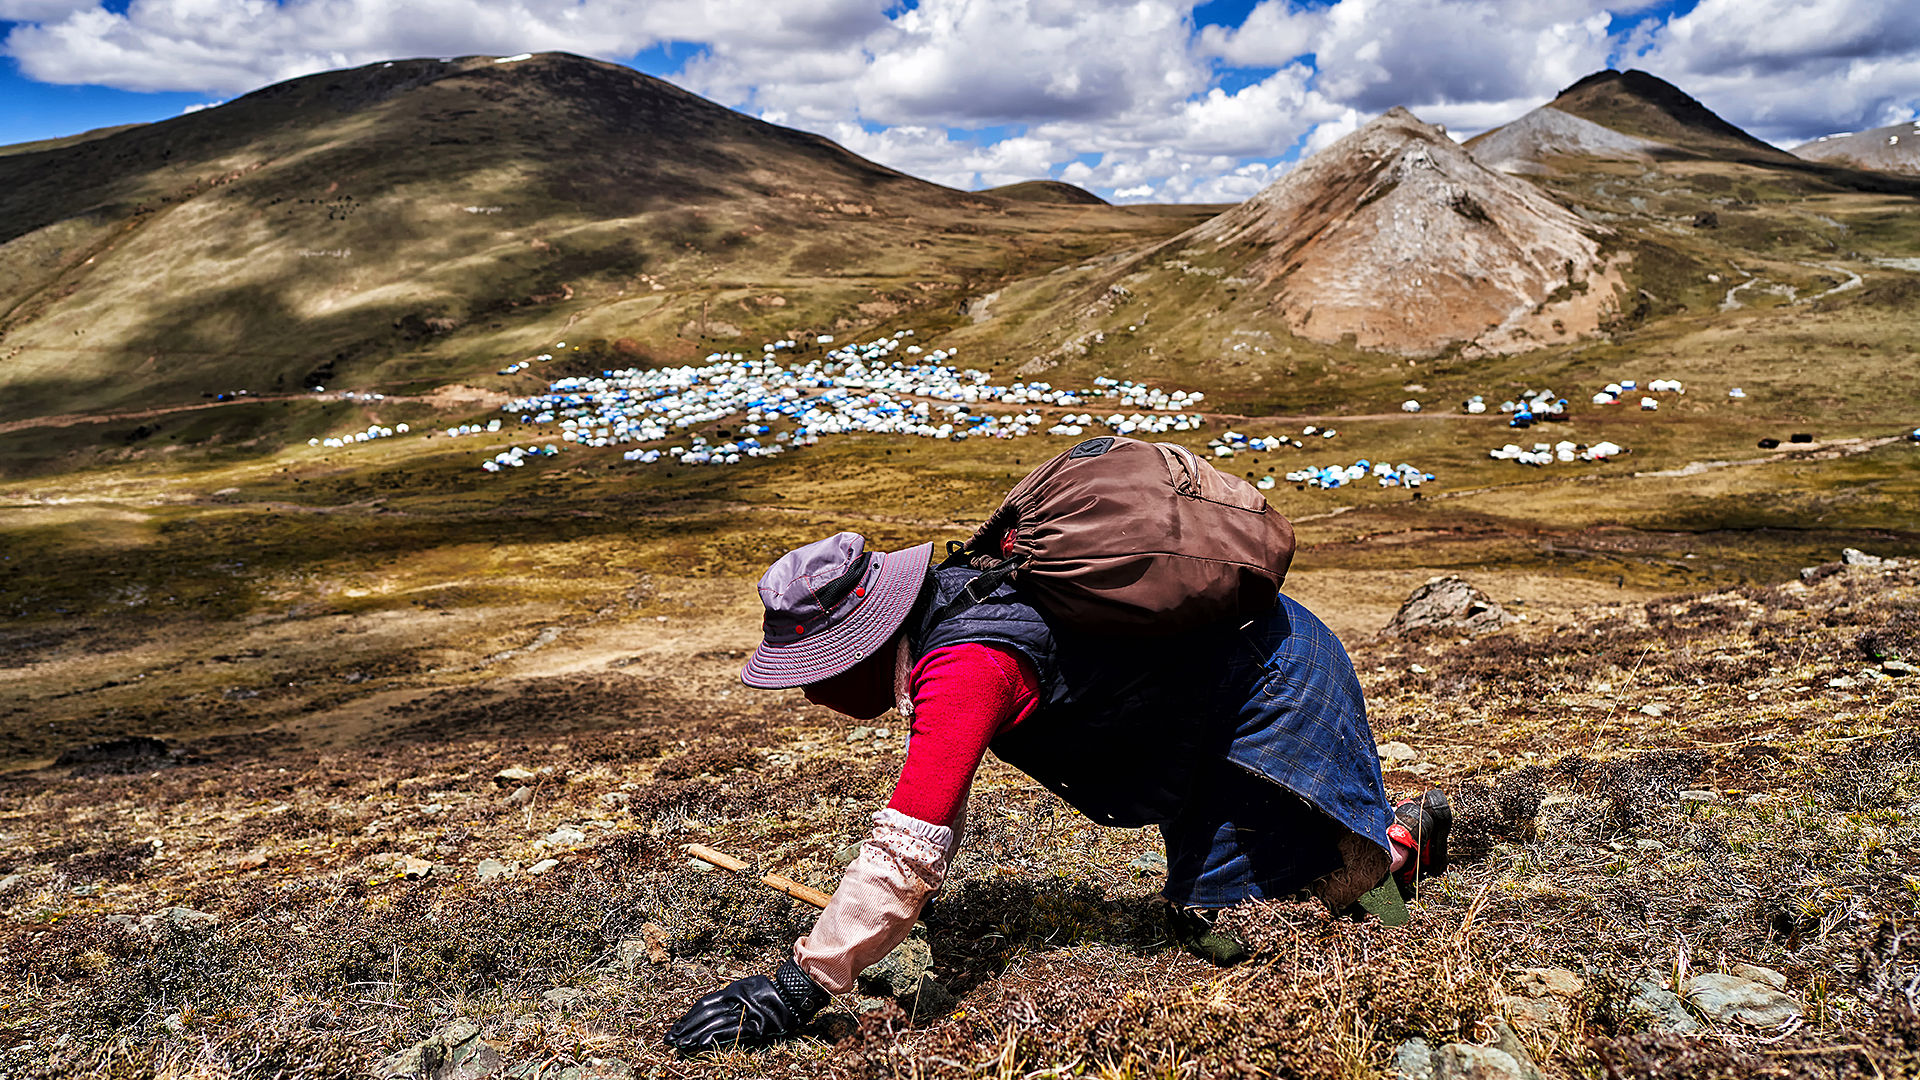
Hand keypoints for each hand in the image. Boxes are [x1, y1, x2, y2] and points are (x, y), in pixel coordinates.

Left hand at [665, 960, 827, 1052]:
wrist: (794, 995)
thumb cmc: (772, 993)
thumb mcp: (748, 988)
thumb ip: (732, 996)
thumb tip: (714, 1006)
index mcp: (733, 990)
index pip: (704, 1003)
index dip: (689, 1015)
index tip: (676, 1025)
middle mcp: (735, 999)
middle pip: (704, 1014)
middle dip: (686, 1026)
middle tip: (670, 1037)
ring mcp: (744, 1012)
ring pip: (712, 1023)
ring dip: (694, 1034)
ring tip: (680, 1043)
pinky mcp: (753, 1025)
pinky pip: (728, 1032)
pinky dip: (712, 1036)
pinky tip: (699, 1042)